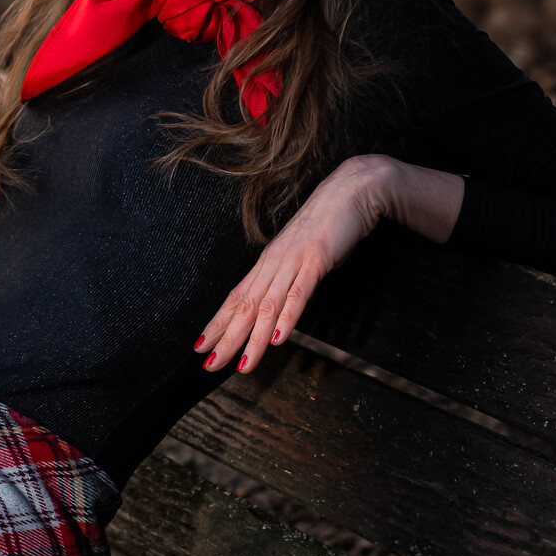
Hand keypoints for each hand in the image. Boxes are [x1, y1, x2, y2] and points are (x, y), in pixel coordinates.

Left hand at [195, 155, 463, 375]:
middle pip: (245, 305)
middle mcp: (274, 262)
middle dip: (226, 337)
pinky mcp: (316, 259)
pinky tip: (278, 338)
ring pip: (268, 305)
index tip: (202, 345)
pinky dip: (287, 317)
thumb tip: (279, 304)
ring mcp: (294, 260)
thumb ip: (289, 278)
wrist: (352, 190)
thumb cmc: (329, 224)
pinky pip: (299, 293)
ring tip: (243, 365)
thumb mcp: (303, 255)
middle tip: (209, 364)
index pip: (237, 297)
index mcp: (269, 262)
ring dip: (252, 338)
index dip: (218, 323)